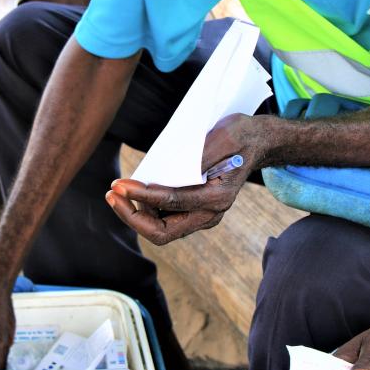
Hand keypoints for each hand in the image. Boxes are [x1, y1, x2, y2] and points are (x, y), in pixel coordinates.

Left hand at [106, 113, 263, 244]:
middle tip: (112, 194)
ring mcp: (202, 215)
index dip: (141, 196)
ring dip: (135, 213)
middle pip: (162, 232)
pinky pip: (164, 218)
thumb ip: (197, 156)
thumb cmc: (239, 136)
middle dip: (132, 217)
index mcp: (218, 197)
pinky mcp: (194, 210)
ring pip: (160, 229)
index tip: (120, 186)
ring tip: (118, 190)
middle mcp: (210, 213)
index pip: (171, 203)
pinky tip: (133, 190)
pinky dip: (145, 208)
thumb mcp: (222, 136)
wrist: (257, 142)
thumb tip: (167, 171)